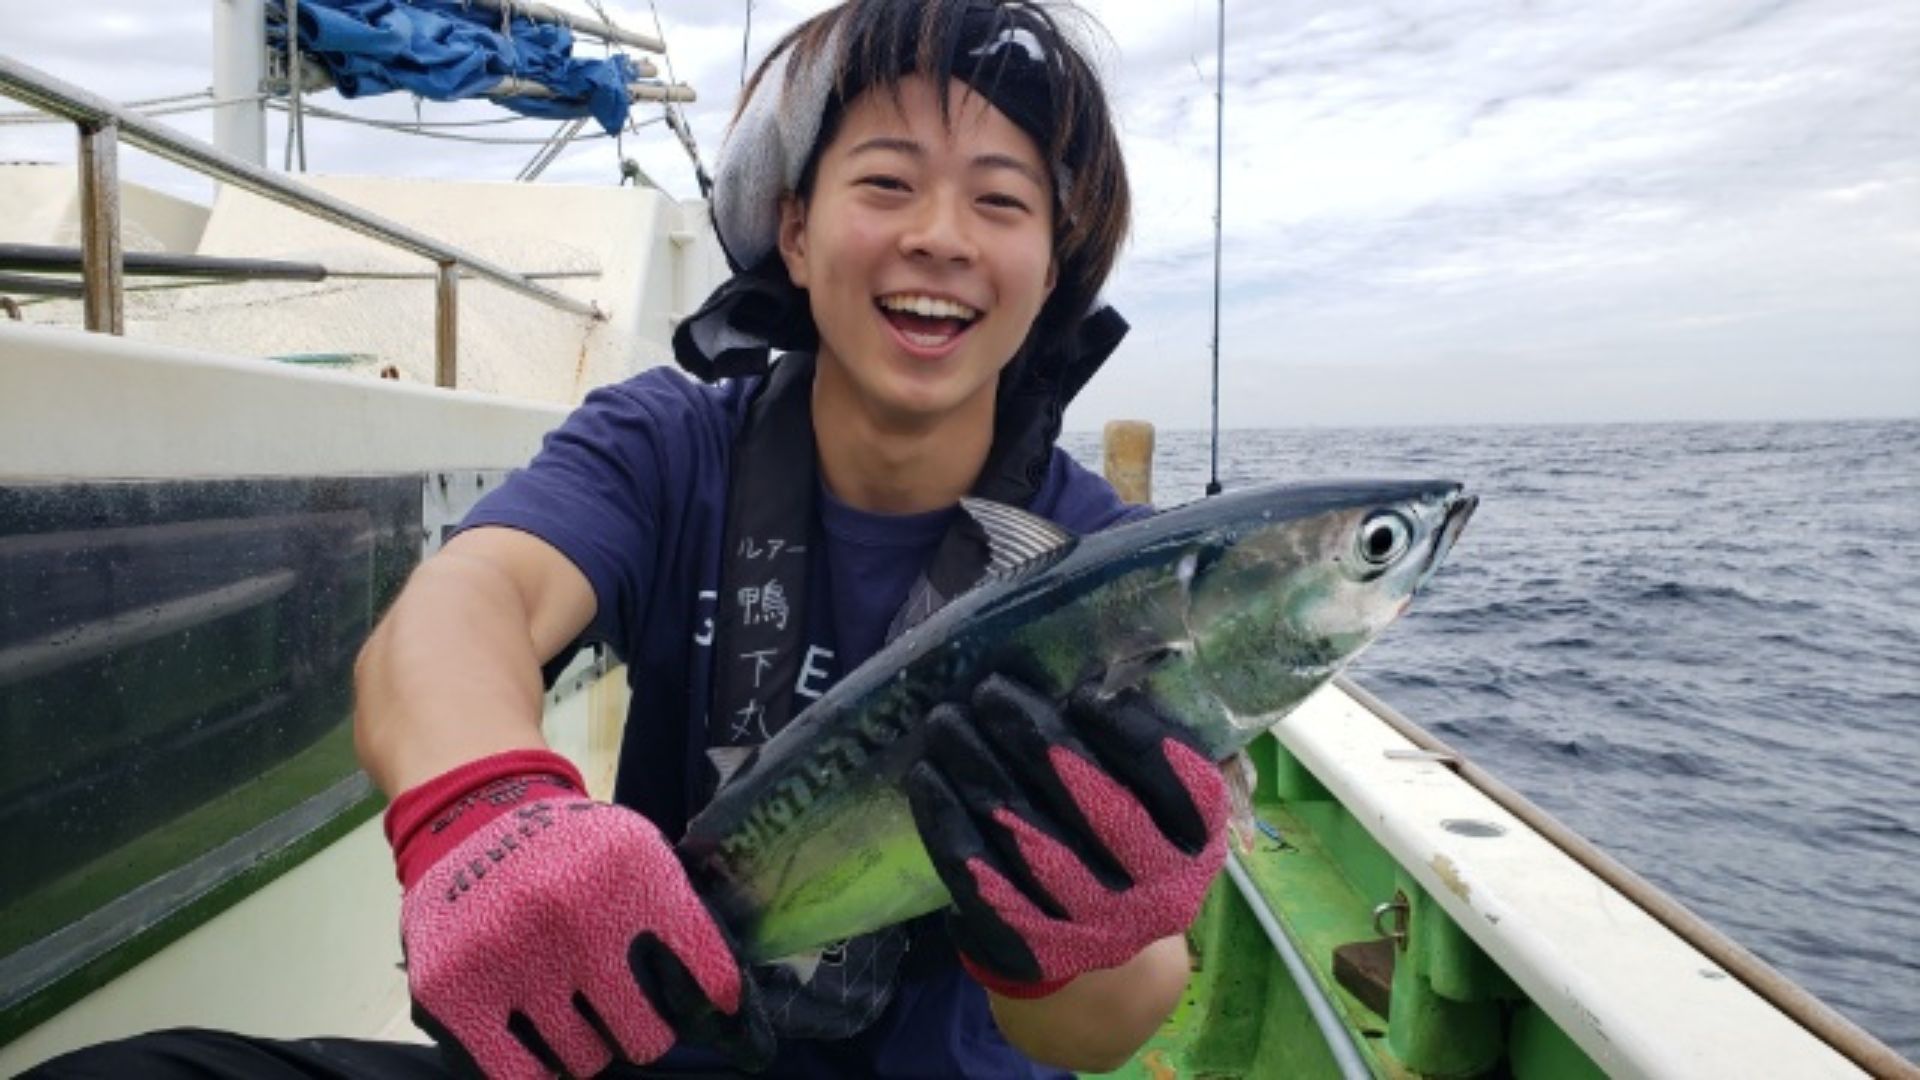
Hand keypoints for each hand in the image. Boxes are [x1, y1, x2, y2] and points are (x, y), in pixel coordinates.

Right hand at [386, 750, 771, 1078]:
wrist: (471, 819)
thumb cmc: (572, 853)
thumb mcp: (638, 854)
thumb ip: (683, 915)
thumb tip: (730, 1004)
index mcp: (633, 871)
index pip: (704, 965)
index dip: (717, 997)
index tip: (721, 1008)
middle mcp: (573, 911)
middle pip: (644, 1038)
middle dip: (641, 1031)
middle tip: (627, 1012)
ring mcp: (510, 953)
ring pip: (585, 1061)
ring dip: (586, 1046)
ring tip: (574, 1009)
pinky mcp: (452, 988)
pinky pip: (520, 1077)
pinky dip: (537, 1070)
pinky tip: (540, 1042)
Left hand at [905, 675, 1228, 997]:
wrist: (1095, 950)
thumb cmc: (1126, 845)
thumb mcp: (1161, 805)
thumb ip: (1149, 750)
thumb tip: (1104, 673)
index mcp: (1197, 846)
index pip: (1177, 785)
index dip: (1130, 736)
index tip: (1082, 692)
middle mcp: (1155, 894)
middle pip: (1096, 808)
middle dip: (1036, 739)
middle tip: (990, 691)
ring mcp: (1093, 926)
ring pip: (1031, 839)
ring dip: (981, 771)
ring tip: (947, 721)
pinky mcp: (1032, 946)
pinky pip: (982, 876)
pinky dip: (950, 821)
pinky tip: (927, 776)